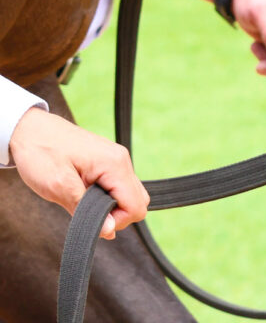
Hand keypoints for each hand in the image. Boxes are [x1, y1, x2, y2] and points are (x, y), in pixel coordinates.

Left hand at [9, 108, 148, 239]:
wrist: (31, 130)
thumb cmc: (42, 154)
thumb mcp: (58, 186)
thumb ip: (85, 210)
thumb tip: (109, 231)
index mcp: (114, 164)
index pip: (136, 205)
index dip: (117, 222)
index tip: (91, 222)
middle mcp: (121, 160)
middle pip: (139, 201)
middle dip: (117, 216)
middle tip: (87, 215)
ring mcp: (116, 159)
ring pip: (130, 194)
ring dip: (111, 207)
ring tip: (83, 204)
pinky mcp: (108, 161)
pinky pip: (119, 186)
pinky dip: (106, 198)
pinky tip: (84, 196)